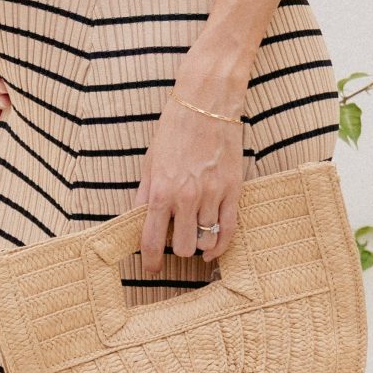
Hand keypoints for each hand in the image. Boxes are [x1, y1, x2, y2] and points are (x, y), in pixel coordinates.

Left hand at [134, 91, 243, 272]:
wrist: (207, 104)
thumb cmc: (174, 129)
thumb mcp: (150, 162)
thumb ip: (145, 194)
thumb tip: (139, 221)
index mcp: (161, 191)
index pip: (152, 240)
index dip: (150, 261)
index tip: (151, 267)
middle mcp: (186, 198)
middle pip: (183, 247)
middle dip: (177, 249)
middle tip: (176, 241)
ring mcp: (212, 195)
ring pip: (206, 240)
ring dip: (198, 245)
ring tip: (194, 238)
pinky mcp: (233, 190)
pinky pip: (229, 229)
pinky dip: (221, 246)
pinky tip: (212, 251)